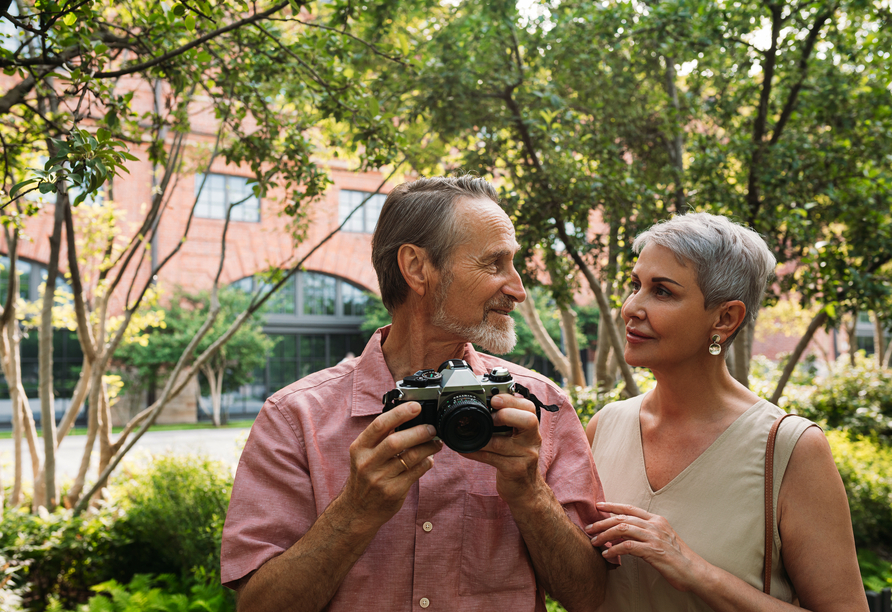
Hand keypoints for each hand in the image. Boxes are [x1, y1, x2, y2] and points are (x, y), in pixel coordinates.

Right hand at [340, 402, 442, 527]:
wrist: (357, 510)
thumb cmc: (364, 477)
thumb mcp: (364, 455)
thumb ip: (381, 438)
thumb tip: (409, 419)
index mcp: (359, 448)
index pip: (379, 425)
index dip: (399, 414)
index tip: (415, 407)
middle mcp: (367, 463)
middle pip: (396, 441)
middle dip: (418, 432)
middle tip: (431, 428)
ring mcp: (380, 479)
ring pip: (410, 457)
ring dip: (428, 447)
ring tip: (436, 443)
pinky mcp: (393, 492)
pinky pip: (416, 472)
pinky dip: (426, 463)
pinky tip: (429, 459)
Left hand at [463, 393, 542, 502]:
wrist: (526, 489)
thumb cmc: (516, 457)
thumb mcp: (516, 437)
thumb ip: (506, 420)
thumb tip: (481, 403)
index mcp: (531, 428)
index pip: (528, 407)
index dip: (510, 400)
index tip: (494, 400)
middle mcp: (532, 439)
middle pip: (528, 420)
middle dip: (506, 414)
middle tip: (490, 418)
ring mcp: (526, 456)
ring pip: (502, 443)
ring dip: (481, 437)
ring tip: (467, 433)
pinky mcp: (515, 470)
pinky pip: (491, 458)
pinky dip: (475, 452)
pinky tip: (464, 449)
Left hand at [586, 502, 706, 591]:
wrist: (694, 571)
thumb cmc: (676, 557)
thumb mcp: (661, 539)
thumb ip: (643, 534)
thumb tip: (620, 535)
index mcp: (657, 520)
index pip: (630, 508)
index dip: (612, 506)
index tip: (598, 506)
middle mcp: (655, 525)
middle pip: (622, 518)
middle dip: (602, 522)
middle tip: (589, 528)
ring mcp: (654, 537)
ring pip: (622, 529)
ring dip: (605, 535)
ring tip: (594, 542)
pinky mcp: (653, 551)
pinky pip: (627, 547)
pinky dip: (614, 549)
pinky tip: (607, 554)